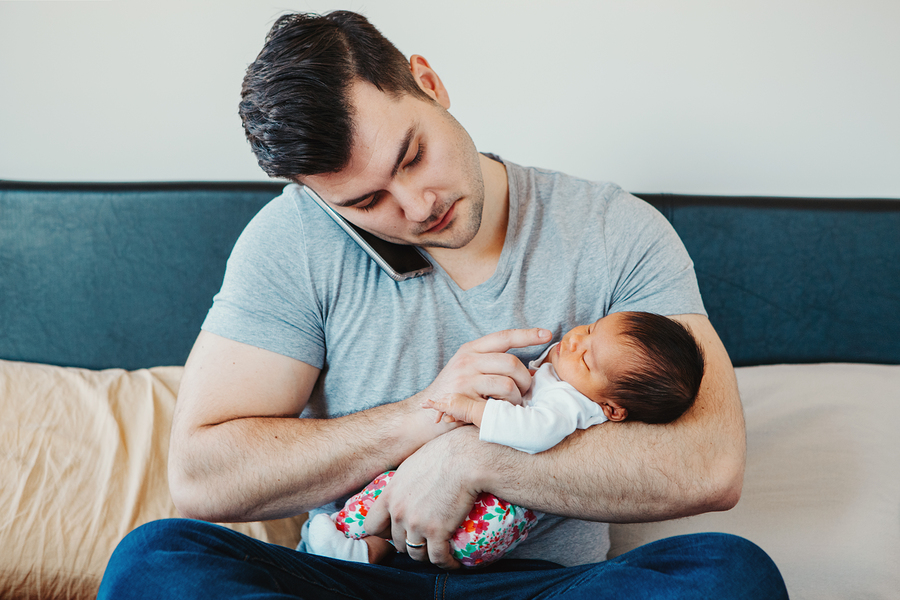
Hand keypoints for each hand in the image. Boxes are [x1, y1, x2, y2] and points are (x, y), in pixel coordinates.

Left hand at [363, 427, 483, 568]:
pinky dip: (446, 563)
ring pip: (416, 554)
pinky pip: (438, 558)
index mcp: (390, 495)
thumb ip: (404, 484)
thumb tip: (408, 489)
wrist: (465, 458)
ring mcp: (417, 524)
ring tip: (438, 552)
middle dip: (409, 543)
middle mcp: (399, 512)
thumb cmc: (443, 454)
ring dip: (426, 555)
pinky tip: (454, 561)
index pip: (372, 525)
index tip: (396, 531)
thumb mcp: (412, 466)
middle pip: (397, 542)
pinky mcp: (437, 532)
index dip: (383, 532)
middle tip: (424, 540)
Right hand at [419, 328, 549, 405]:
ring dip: (515, 398)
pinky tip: (499, 413)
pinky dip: (503, 410)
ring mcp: (464, 380)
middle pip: (511, 362)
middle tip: (523, 393)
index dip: (527, 335)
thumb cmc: (451, 395)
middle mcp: (467, 360)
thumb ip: (491, 365)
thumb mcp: (467, 371)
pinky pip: (496, 404)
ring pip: (508, 384)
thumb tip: (528, 370)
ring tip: (510, 405)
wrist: (419, 417)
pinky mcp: (463, 400)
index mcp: (470, 350)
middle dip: (525, 380)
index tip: (547, 334)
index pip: (504, 336)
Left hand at [422, 394, 486, 427]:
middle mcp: (453, 396)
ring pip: (438, 403)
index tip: (436, 405)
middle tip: (423, 405)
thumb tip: (445, 419)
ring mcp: (451, 400)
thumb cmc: (474, 414)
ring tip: (423, 407)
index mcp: (458, 396)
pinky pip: (437, 405)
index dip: (440, 401)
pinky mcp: (449, 406)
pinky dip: (431, 404)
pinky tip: (425, 403)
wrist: (478, 412)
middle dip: (433, 403)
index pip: (446, 398)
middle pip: (440, 399)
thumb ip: (453, 417)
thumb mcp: (461, 416)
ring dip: (431, 406)